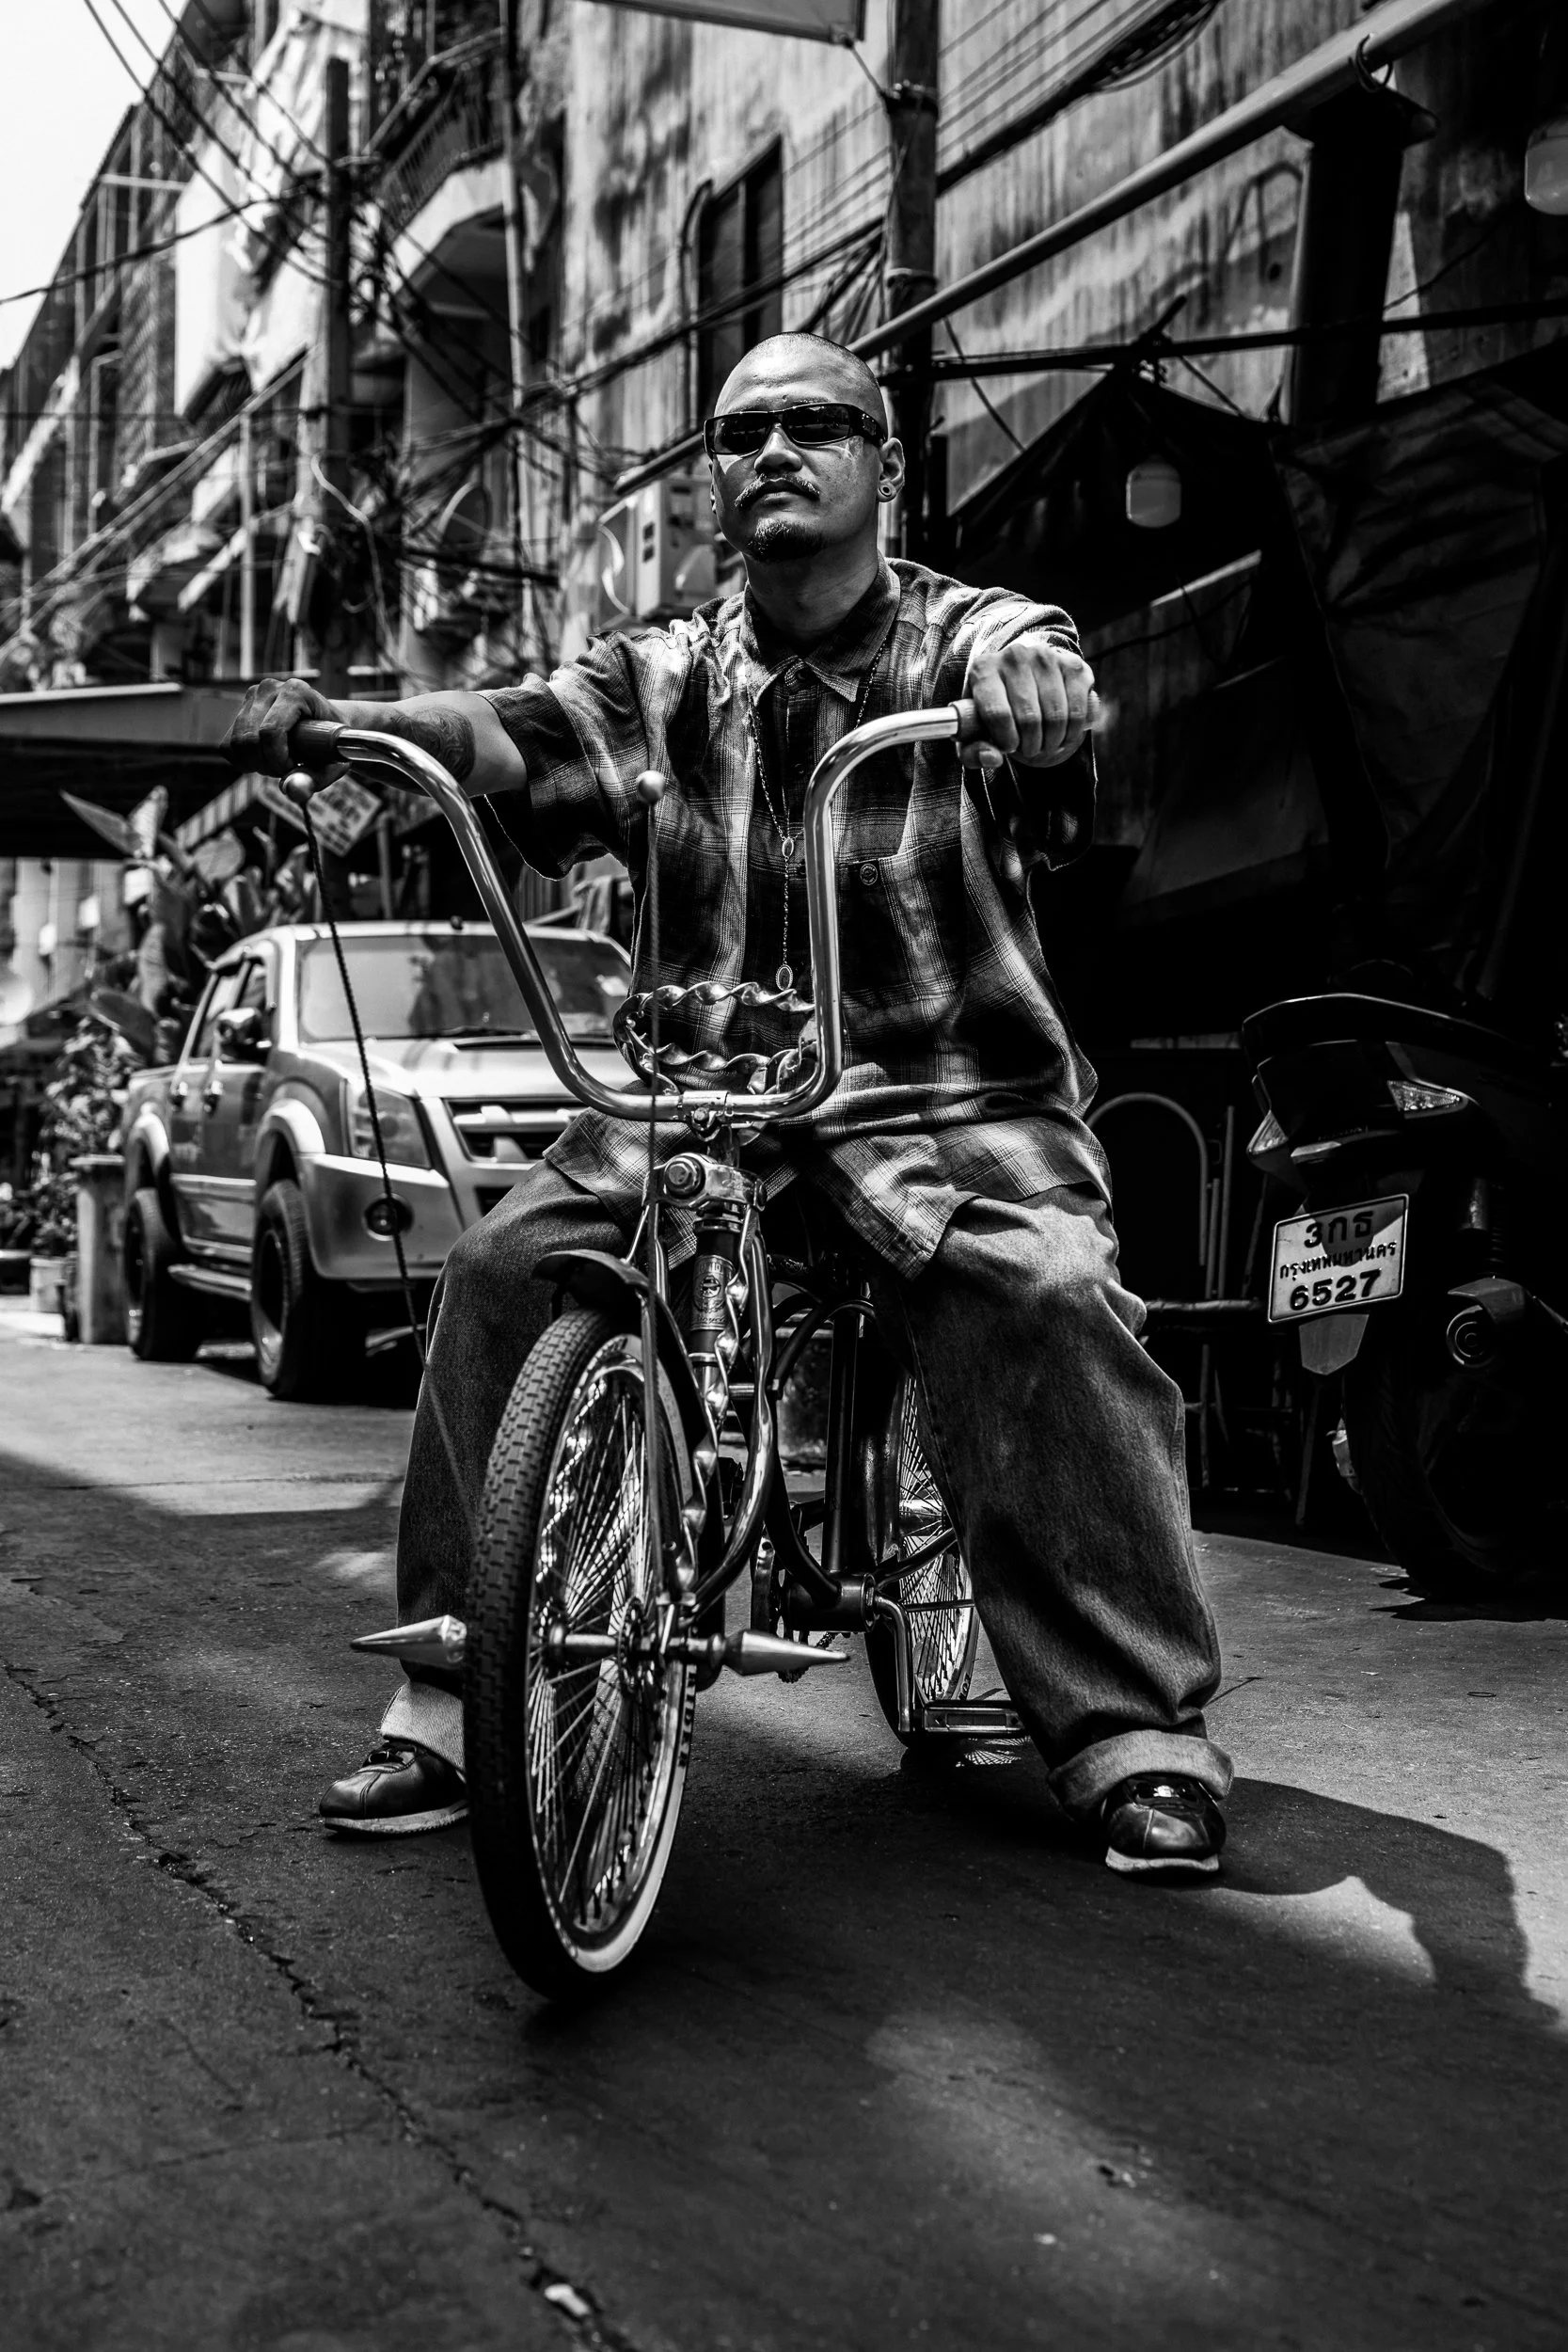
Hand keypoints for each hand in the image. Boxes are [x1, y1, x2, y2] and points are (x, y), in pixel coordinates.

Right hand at [220, 675, 342, 779]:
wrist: (327, 727)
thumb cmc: (332, 745)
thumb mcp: (330, 764)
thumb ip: (314, 779)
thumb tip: (292, 791)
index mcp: (296, 692)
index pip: (271, 732)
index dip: (278, 760)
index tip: (294, 768)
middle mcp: (270, 688)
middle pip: (249, 739)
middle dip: (266, 765)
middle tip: (286, 769)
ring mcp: (252, 696)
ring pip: (236, 743)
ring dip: (254, 764)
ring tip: (277, 764)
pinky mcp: (240, 710)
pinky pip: (227, 745)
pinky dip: (242, 761)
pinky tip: (264, 760)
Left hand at [963, 638, 1099, 770]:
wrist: (1022, 677)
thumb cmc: (994, 708)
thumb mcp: (975, 731)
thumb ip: (973, 751)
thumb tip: (992, 758)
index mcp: (983, 669)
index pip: (997, 713)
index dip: (1006, 741)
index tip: (1009, 748)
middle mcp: (1015, 656)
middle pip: (1029, 718)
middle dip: (1031, 745)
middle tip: (1029, 750)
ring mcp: (1047, 657)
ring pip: (1056, 716)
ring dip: (1052, 742)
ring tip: (1045, 744)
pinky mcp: (1073, 665)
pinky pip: (1078, 710)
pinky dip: (1072, 732)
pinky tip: (1063, 736)